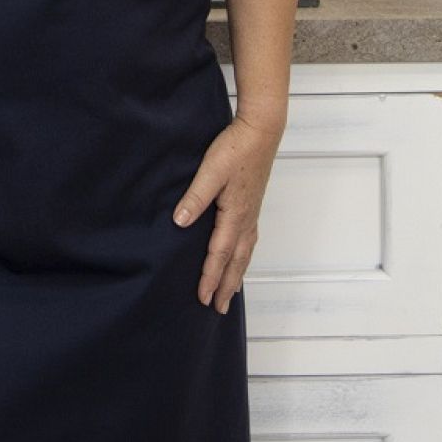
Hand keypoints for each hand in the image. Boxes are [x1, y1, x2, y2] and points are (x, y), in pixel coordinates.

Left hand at [172, 114, 282, 313]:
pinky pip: (249, 241)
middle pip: (236, 261)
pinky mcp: (253, 205)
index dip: (210, 278)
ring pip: (245, 253)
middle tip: (219, 309)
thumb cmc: (235, 148)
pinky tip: (239, 257)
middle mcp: (247, 219)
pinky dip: (243, 256)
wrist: (261, 131)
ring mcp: (252, 213)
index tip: (203, 299)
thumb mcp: (211, 171)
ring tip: (231, 293)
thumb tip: (180, 222)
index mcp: (235, 215)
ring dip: (237, 274)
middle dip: (227, 286)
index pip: (219, 254)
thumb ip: (195, 197)